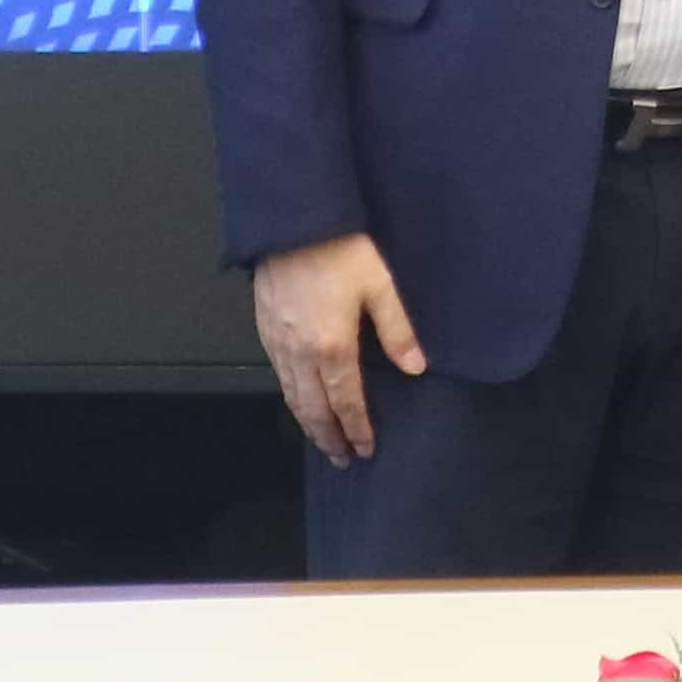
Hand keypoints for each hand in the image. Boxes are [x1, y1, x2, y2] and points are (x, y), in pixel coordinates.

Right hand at [253, 231, 424, 464]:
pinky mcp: (264, 330)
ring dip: (308, 424)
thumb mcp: (380, 285)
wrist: (290, 222)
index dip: (357, 428)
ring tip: (323, 440)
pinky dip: (291, 399)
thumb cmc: (339, 248)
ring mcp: (278, 343)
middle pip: (313, 410)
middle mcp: (300, 353)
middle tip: (343, 459)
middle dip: (329, 438)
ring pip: (292, 397)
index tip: (366, 449)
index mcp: (332, 346)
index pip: (346, 401)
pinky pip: (278, 377)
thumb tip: (417, 367)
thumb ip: (398, 330)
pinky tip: (300, 400)